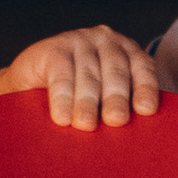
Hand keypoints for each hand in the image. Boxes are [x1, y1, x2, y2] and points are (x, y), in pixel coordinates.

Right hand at [0, 26, 161, 128]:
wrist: (31, 84)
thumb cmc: (78, 99)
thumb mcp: (104, 101)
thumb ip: (119, 110)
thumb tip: (130, 137)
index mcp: (129, 54)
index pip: (143, 70)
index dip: (145, 89)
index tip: (146, 110)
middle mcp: (108, 42)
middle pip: (116, 73)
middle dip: (116, 98)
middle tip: (116, 120)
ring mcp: (81, 41)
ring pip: (88, 75)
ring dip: (87, 102)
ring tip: (86, 125)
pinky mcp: (55, 46)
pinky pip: (61, 73)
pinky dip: (62, 97)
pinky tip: (62, 117)